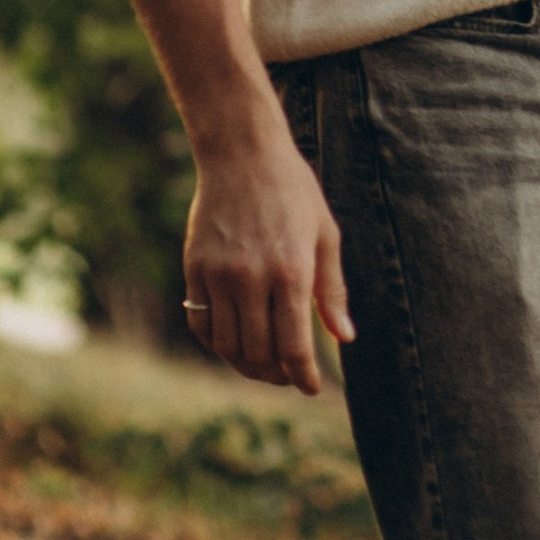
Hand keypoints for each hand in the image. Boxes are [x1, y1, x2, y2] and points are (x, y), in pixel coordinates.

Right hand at [181, 110, 351, 393]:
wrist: (241, 152)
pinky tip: (235, 341)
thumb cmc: (292, 190)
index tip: (311, 387)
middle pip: (259, 354)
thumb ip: (332, 289)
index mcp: (292, 269)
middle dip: (277, 374)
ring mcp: (219, 275)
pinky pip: (201, 326)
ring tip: (264, 364)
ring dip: (247, 365)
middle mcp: (252, 278)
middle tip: (288, 374)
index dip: (303, 375)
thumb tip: (344, 338)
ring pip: (228, 347)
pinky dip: (218, 344)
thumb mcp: (324, 232)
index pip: (294, 346)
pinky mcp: (195, 270)